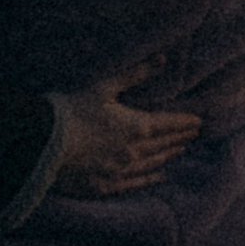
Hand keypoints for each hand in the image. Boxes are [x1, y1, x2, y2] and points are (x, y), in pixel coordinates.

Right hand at [54, 71, 198, 198]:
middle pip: (164, 144)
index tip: (199, 122)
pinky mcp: (106, 186)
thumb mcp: (105, 87)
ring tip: (180, 151)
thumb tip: (162, 59)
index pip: (168, 124)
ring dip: (168, 156)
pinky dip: (151, 179)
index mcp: (136, 126)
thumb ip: (136, 74)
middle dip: (179, 138)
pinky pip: (135, 184)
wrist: (45, 143)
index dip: (185, 122)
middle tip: (194, 135)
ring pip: (153, 164)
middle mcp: (134, 152)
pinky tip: (160, 176)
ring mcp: (121, 171)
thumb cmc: (73, 110)